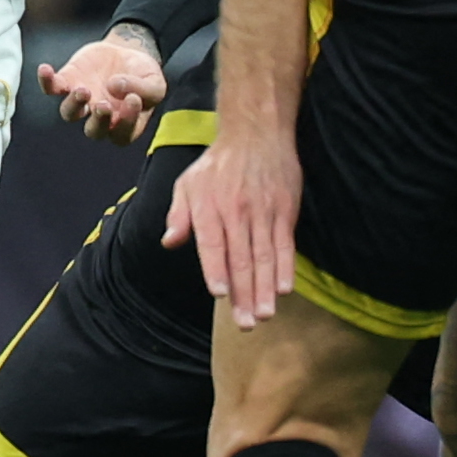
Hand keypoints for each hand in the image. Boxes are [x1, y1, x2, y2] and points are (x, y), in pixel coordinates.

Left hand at [37, 31, 167, 145]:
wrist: (127, 51)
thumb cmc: (142, 74)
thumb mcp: (155, 82)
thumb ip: (143, 89)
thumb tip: (116, 86)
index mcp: (124, 123)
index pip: (123, 134)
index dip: (127, 121)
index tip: (134, 99)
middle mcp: (100, 117)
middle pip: (94, 131)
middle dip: (97, 121)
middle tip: (103, 105)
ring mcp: (82, 101)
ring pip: (69, 113)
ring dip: (74, 104)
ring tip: (83, 90)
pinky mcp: (68, 82)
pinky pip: (52, 87)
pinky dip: (46, 80)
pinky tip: (45, 69)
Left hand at [162, 124, 299, 327]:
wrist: (256, 133)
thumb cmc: (216, 164)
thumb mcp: (187, 183)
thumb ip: (178, 215)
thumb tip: (169, 241)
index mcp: (209, 207)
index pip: (213, 243)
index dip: (217, 269)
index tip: (220, 294)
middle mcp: (236, 211)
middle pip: (241, 257)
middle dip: (244, 293)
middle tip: (247, 323)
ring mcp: (263, 211)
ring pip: (265, 256)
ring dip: (266, 288)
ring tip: (266, 314)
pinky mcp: (285, 210)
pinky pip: (286, 244)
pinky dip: (287, 267)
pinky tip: (285, 288)